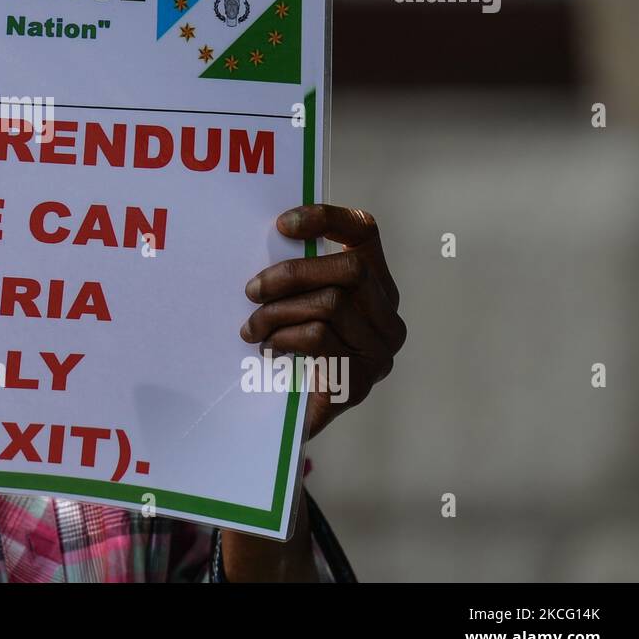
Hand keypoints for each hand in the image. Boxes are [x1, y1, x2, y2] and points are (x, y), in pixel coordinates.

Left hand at [240, 204, 405, 439]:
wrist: (290, 419)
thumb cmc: (291, 352)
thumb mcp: (297, 304)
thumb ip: (298, 276)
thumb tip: (269, 236)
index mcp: (375, 285)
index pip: (364, 232)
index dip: (327, 219)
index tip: (281, 224)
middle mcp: (388, 316)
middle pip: (350, 269)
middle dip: (292, 275)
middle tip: (251, 290)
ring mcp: (380, 349)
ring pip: (330, 305)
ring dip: (277, 313)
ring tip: (252, 329)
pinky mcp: (362, 379)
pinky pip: (320, 339)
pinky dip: (284, 339)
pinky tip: (269, 351)